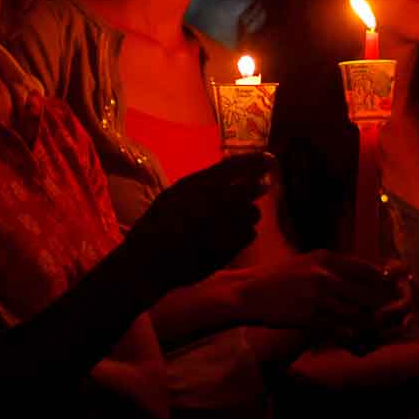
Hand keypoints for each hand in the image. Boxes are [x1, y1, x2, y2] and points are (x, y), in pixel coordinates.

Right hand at [122, 153, 271, 294]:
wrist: (149, 260)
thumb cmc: (159, 223)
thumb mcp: (176, 193)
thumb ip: (203, 182)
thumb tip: (231, 171)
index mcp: (197, 185)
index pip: (234, 167)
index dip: (254, 161)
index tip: (268, 159)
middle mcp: (213, 202)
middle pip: (251, 189)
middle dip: (258, 186)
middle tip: (264, 185)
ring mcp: (223, 226)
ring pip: (253, 212)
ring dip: (250, 212)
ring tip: (240, 215)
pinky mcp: (229, 248)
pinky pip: (249, 233)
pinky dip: (245, 232)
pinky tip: (234, 233)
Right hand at [239, 250, 399, 332]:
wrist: (248, 293)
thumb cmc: (278, 278)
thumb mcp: (307, 262)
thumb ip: (333, 267)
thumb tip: (362, 274)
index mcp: (327, 258)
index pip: (369, 270)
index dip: (383, 284)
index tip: (390, 294)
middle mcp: (326, 274)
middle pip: (370, 291)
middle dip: (383, 305)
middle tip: (390, 316)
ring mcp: (320, 296)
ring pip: (360, 312)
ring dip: (371, 323)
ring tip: (376, 330)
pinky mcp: (312, 317)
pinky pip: (343, 328)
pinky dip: (354, 334)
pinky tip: (356, 339)